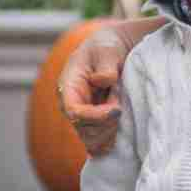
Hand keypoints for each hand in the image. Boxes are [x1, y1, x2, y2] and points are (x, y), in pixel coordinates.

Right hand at [61, 28, 131, 157]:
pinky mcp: (94, 120)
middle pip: (82, 128)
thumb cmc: (107, 47)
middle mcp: (72, 103)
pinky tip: (116, 143)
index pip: (74, 111)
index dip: (94, 116)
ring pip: (89, 137)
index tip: (116, 110)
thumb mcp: (107, 50)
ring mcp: (83, 114)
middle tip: (122, 113)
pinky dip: (106, 143)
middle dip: (104, 127)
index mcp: (68, 86)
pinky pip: (96, 139)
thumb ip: (105, 66)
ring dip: (107, 136)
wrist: (114, 50)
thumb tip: (102, 80)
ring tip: (122, 123)